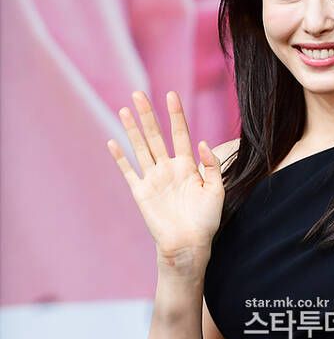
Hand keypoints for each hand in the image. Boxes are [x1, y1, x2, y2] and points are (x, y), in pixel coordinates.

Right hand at [106, 91, 223, 271]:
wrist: (189, 244)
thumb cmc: (206, 219)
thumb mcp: (216, 190)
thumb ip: (211, 165)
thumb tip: (202, 142)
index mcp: (188, 165)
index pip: (180, 133)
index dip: (175, 115)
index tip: (171, 95)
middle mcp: (168, 168)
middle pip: (156, 136)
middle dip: (148, 115)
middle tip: (139, 93)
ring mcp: (153, 179)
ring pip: (141, 148)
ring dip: (132, 129)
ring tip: (125, 109)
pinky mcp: (141, 192)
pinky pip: (128, 171)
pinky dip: (120, 158)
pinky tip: (113, 142)